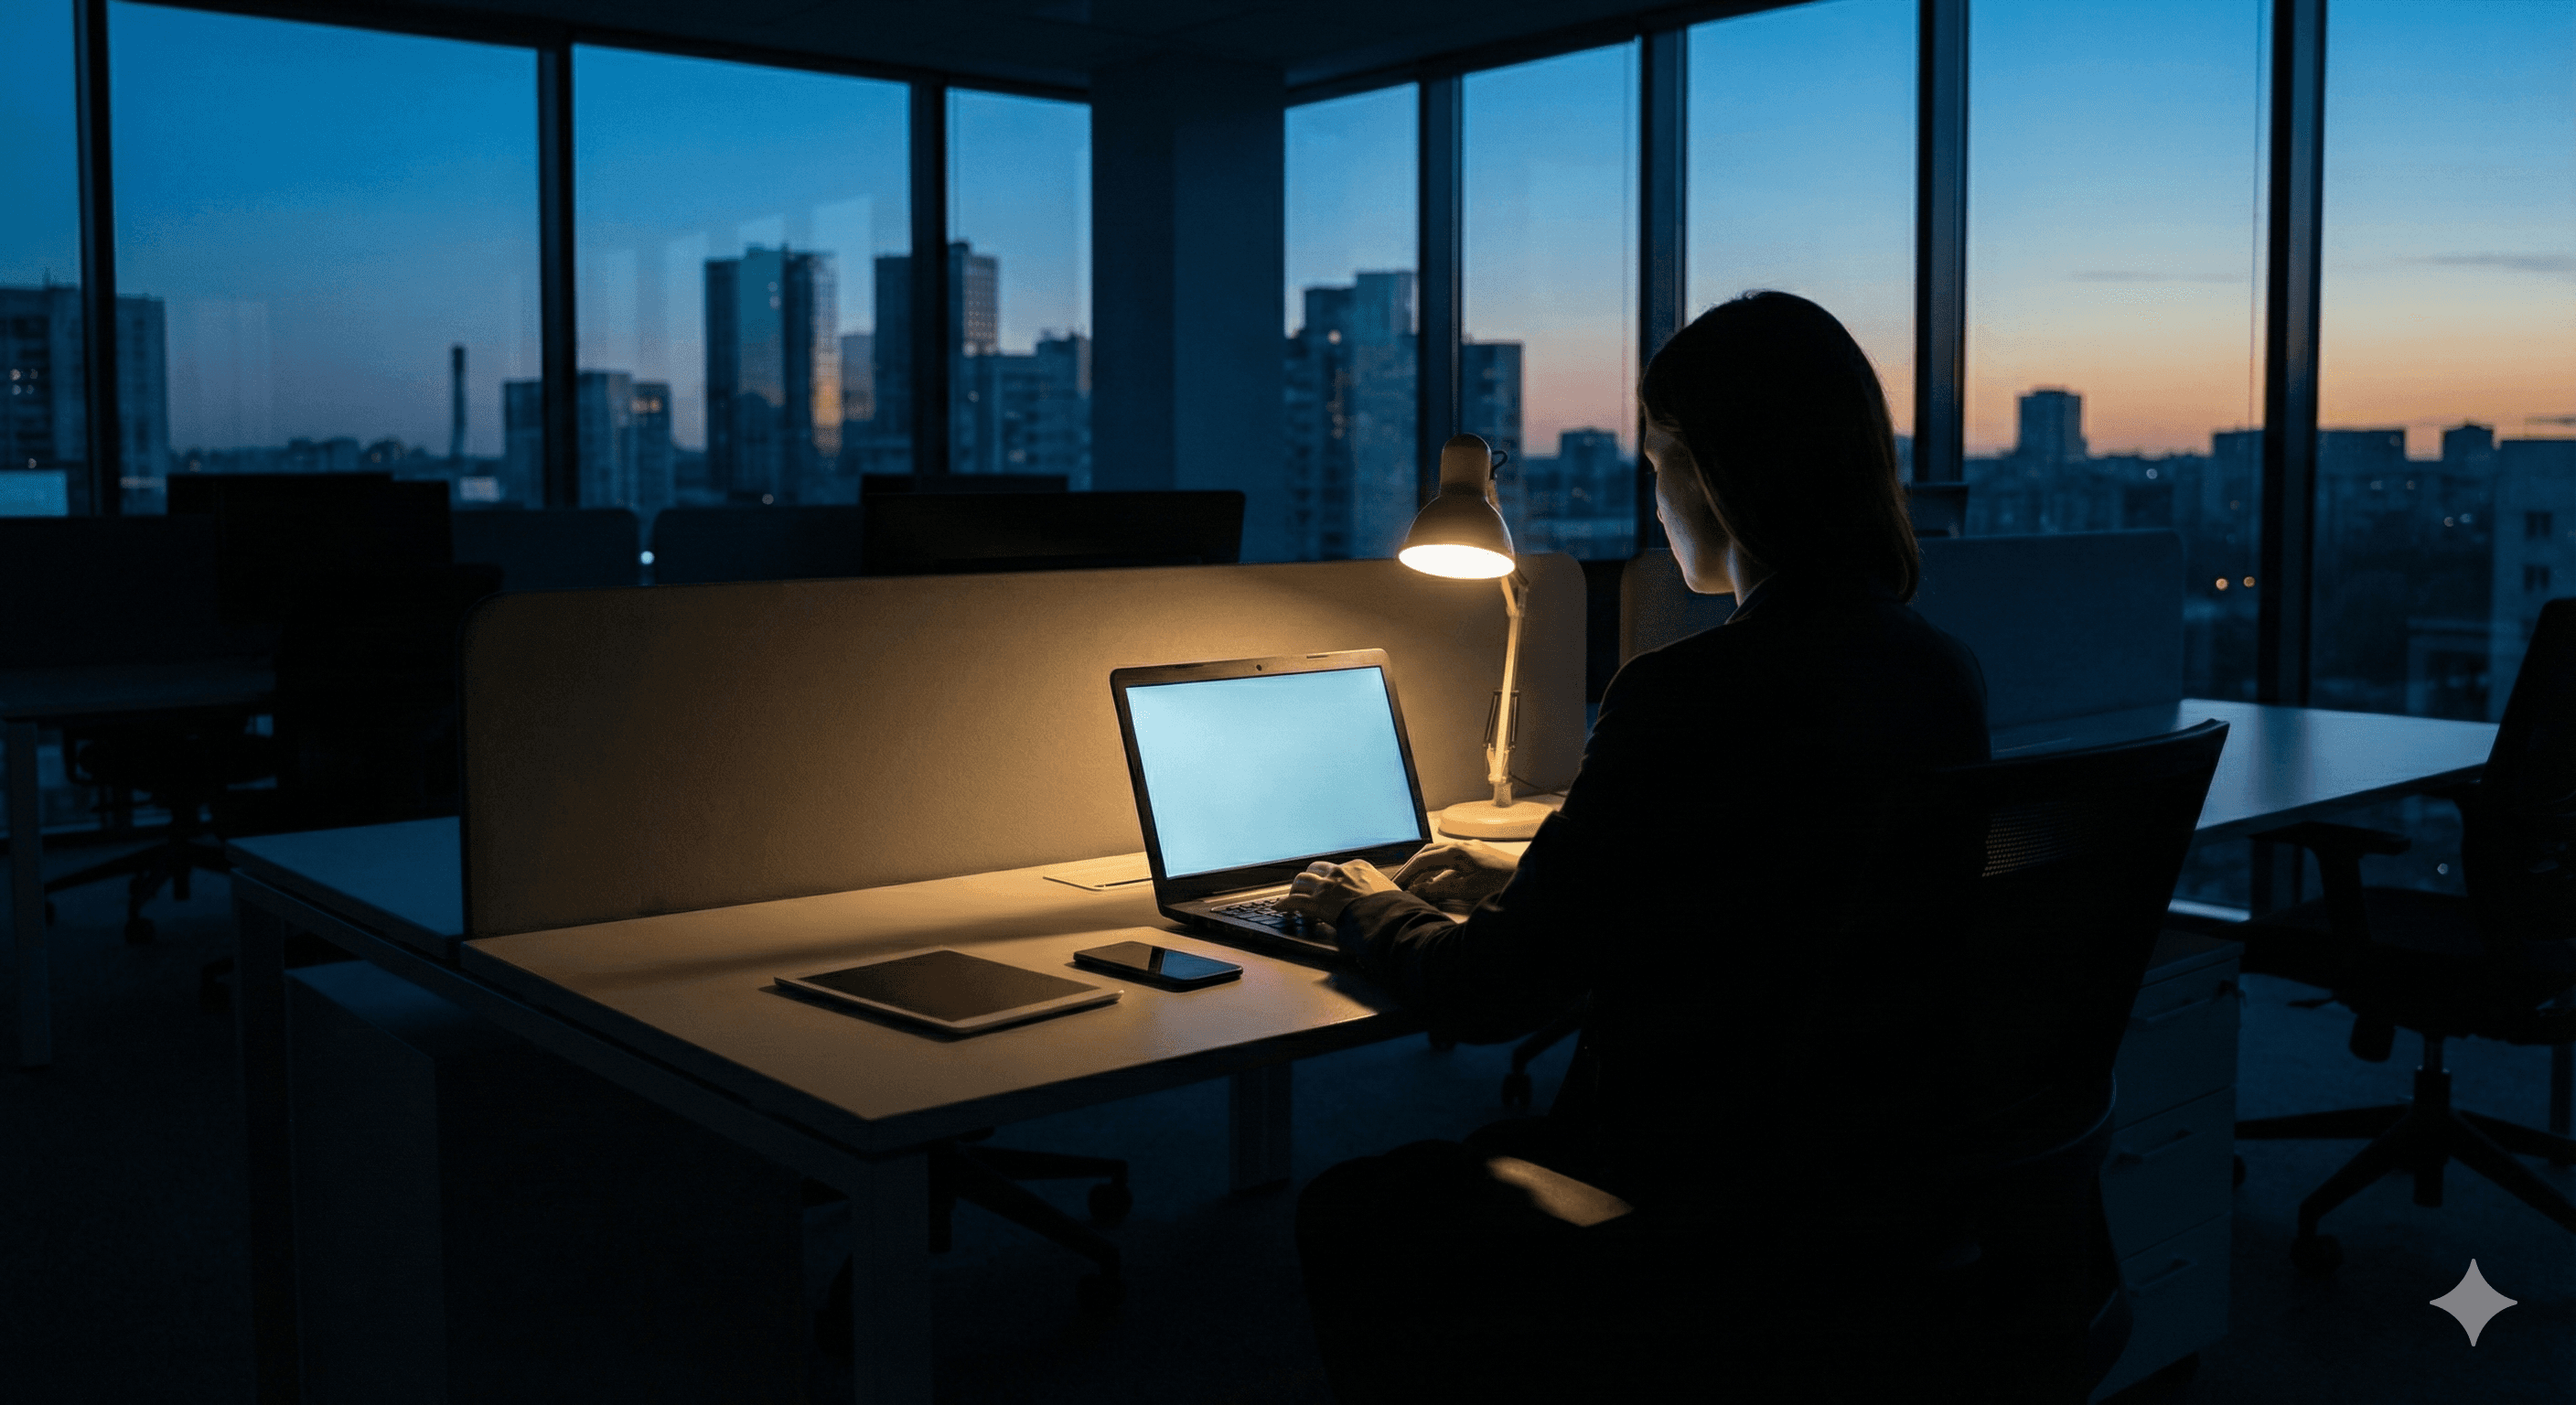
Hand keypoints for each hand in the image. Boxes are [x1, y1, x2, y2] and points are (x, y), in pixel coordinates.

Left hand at [1279, 860, 1398, 924]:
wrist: (1386, 915)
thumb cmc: (1392, 906)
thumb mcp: (1389, 889)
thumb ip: (1381, 889)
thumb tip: (1390, 897)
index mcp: (1357, 867)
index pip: (1336, 867)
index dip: (1329, 875)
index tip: (1327, 881)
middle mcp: (1339, 873)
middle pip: (1315, 868)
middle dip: (1309, 877)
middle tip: (1306, 886)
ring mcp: (1326, 886)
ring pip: (1301, 881)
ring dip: (1295, 888)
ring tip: (1292, 895)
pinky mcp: (1317, 903)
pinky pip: (1294, 901)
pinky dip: (1284, 904)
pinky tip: (1279, 907)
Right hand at [1393, 840, 1518, 911]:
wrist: (1528, 878)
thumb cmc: (1502, 881)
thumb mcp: (1467, 888)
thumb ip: (1440, 889)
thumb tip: (1417, 891)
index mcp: (1457, 851)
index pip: (1423, 860)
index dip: (1407, 873)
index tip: (1395, 884)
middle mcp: (1461, 847)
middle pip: (1428, 855)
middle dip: (1412, 869)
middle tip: (1400, 883)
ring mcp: (1470, 851)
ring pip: (1439, 859)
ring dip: (1426, 871)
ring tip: (1415, 887)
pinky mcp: (1477, 858)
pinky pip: (1451, 863)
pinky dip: (1440, 873)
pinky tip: (1438, 885)